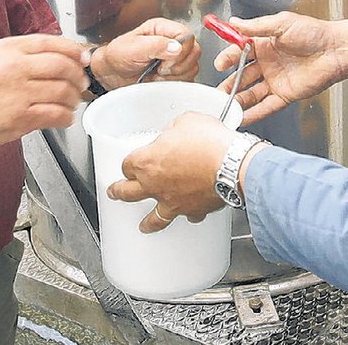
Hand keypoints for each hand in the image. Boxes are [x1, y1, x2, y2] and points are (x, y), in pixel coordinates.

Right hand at [0, 34, 87, 149]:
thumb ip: (27, 54)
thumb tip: (65, 54)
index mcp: (8, 48)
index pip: (51, 43)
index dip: (74, 50)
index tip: (84, 58)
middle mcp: (14, 67)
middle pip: (62, 66)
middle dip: (78, 76)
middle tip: (81, 82)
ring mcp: (18, 92)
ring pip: (63, 90)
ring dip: (74, 98)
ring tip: (72, 101)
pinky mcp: (21, 116)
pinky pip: (56, 114)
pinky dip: (66, 117)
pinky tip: (65, 117)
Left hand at [91, 18, 199, 88]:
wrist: (111, 73)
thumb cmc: (117, 56)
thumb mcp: (132, 48)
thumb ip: (155, 45)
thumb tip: (176, 47)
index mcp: (162, 29)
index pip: (187, 35)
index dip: (180, 51)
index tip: (164, 61)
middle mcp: (171, 40)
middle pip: (194, 51)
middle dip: (178, 65)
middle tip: (160, 69)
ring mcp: (175, 57)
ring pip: (192, 66)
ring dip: (175, 75)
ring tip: (157, 74)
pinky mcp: (175, 71)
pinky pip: (187, 77)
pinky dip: (175, 83)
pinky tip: (160, 81)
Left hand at [107, 113, 233, 232]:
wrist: (233, 164)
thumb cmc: (210, 142)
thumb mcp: (186, 121)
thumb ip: (175, 129)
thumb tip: (176, 131)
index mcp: (148, 161)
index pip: (127, 164)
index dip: (128, 163)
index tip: (130, 163)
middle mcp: (155, 185)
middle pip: (128, 193)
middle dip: (119, 192)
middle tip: (114, 193)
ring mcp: (173, 201)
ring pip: (154, 217)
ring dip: (147, 222)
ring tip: (143, 226)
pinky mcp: (193, 210)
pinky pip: (188, 216)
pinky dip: (188, 215)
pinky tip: (189, 215)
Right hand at [216, 12, 347, 123]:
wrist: (336, 50)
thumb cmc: (314, 33)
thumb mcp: (281, 23)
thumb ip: (256, 26)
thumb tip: (234, 22)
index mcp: (264, 45)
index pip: (239, 53)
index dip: (228, 58)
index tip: (219, 64)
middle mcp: (267, 64)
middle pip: (242, 76)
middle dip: (228, 84)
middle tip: (216, 92)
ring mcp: (275, 81)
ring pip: (251, 93)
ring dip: (238, 100)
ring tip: (224, 106)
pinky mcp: (285, 95)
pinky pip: (266, 106)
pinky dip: (254, 113)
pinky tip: (242, 118)